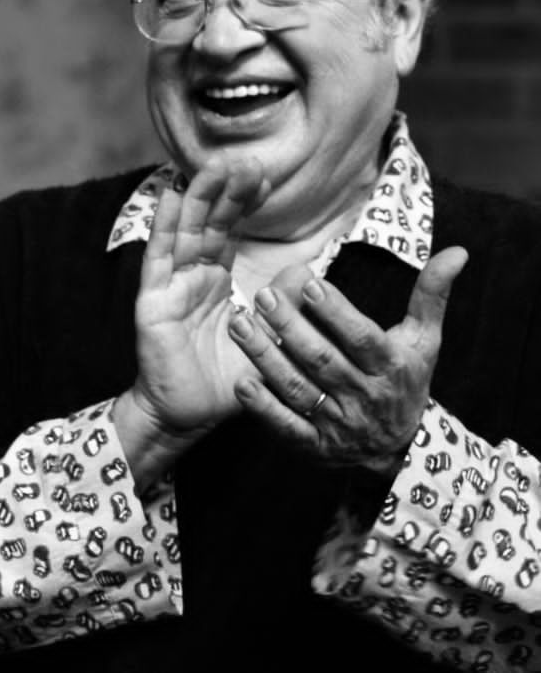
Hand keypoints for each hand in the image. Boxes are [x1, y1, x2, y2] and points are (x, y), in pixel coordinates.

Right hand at [119, 158, 269, 459]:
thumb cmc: (225, 380)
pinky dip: (164, 227)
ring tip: (214, 167)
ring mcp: (172, 285)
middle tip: (246, 163)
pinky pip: (158, 259)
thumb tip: (307, 271)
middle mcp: (193, 275)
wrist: (189, 415)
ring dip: (198, 198)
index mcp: (217, 279)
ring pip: (185, 232)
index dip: (243, 203)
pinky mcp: (154, 300)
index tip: (264, 178)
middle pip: (209, 223)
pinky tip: (170, 196)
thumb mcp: (266, 338)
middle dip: (226, 192)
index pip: (230, 230)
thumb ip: (283, 305)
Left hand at [228, 246, 467, 473]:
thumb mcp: (425, 338)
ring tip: (239, 325)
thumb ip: (432, 294)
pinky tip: (242, 382)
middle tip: (262, 296)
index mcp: (390, 367)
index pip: (361, 339)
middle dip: (290, 327)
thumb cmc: (407, 377)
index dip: (336, 313)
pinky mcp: (315, 447)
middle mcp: (364, 397)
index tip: (310, 285)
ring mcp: (338, 424)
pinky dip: (264, 409)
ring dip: (266, 358)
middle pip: (323, 361)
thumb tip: (457, 251)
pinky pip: (288, 428)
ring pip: (299, 389)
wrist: (401, 446)